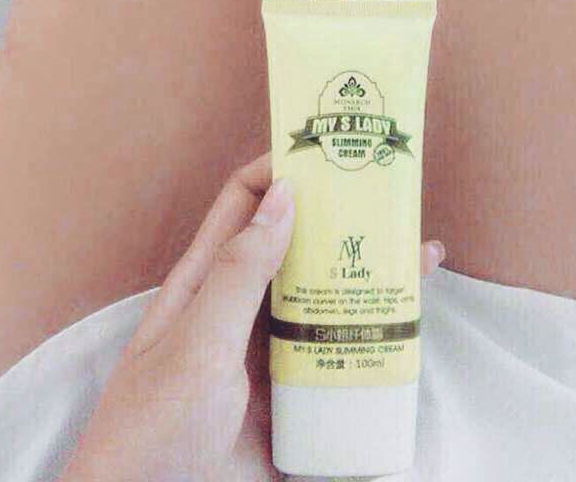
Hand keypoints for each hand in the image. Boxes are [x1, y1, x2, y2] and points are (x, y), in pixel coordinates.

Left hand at [60, 153, 445, 481]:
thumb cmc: (154, 428)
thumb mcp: (197, 344)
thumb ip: (239, 274)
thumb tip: (285, 194)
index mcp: (206, 280)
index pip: (245, 201)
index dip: (282, 168)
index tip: (331, 149)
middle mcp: (241, 308)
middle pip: (297, 247)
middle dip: (343, 219)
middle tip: (398, 200)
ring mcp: (269, 355)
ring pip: (324, 300)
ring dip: (368, 277)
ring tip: (422, 260)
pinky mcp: (293, 399)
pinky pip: (337, 359)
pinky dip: (373, 341)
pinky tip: (406, 335)